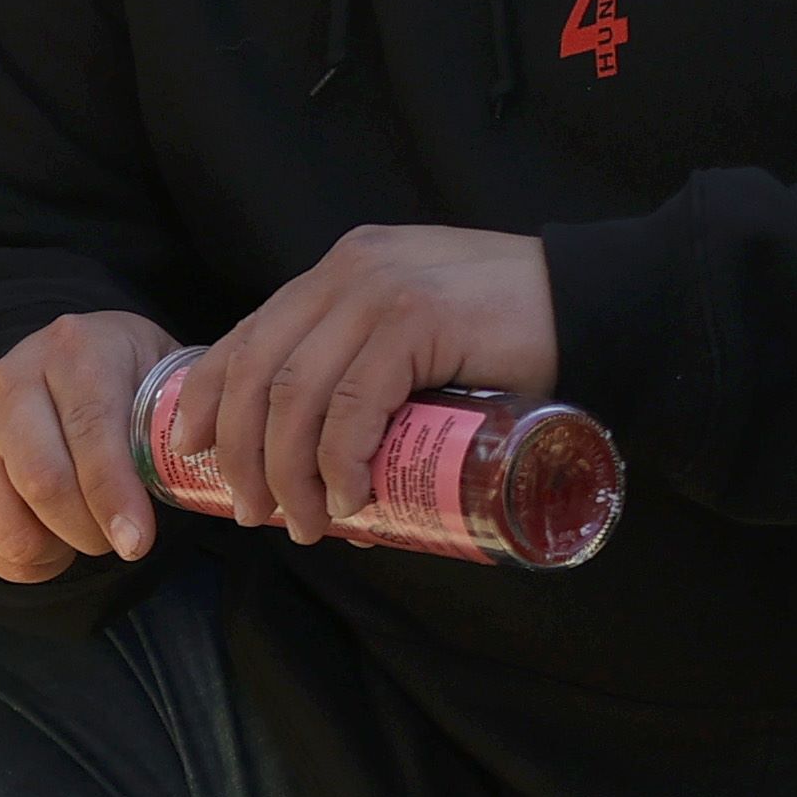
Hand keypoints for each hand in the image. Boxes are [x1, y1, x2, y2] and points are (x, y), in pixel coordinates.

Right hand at [0, 309, 181, 582]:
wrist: (55, 365)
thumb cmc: (124, 385)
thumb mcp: (161, 379)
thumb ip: (182, 420)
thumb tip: (212, 476)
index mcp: (76, 349)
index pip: (91, 431)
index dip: (114, 495)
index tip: (137, 541)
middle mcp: (12, 378)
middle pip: (43, 481)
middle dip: (88, 532)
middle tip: (119, 542)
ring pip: (6, 521)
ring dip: (53, 551)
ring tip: (80, 538)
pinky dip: (19, 564)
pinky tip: (46, 540)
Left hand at [165, 226, 556, 542]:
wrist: (603, 306)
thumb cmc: (514, 339)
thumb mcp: (419, 346)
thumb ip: (372, 379)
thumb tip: (326, 474)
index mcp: (338, 273)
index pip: (247, 337)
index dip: (208, 400)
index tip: (194, 455)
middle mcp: (348, 272)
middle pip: (258, 371)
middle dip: (240, 453)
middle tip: (252, 514)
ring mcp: (382, 290)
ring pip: (297, 393)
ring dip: (289, 472)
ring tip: (304, 523)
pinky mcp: (420, 318)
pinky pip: (355, 402)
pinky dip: (340, 459)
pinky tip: (348, 497)